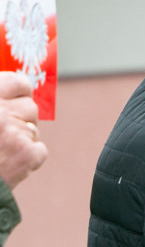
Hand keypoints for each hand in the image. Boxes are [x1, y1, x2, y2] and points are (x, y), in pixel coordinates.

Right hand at [0, 72, 47, 189]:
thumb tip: (10, 86)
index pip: (18, 82)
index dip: (19, 89)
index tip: (17, 95)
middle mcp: (2, 113)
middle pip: (30, 107)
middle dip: (21, 118)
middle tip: (6, 130)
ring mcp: (16, 133)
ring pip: (33, 130)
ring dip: (21, 138)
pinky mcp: (27, 155)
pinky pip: (38, 150)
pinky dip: (27, 158)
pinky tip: (7, 164)